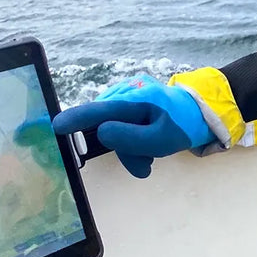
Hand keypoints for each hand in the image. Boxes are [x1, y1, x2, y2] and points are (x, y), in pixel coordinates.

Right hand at [52, 77, 214, 177]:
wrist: (200, 113)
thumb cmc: (183, 125)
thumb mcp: (162, 139)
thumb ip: (131, 138)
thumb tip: (101, 131)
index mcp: (136, 98)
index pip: (100, 110)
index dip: (76, 118)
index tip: (56, 126)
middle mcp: (126, 91)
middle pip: (105, 126)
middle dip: (123, 149)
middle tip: (145, 165)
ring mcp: (127, 94)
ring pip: (112, 129)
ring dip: (129, 148)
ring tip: (150, 156)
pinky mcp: (128, 100)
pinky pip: (120, 124)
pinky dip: (131, 140)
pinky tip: (147, 144)